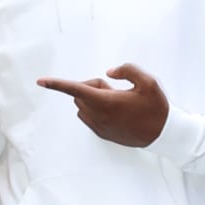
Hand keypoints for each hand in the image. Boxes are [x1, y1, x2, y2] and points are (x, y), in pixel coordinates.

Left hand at [37, 62, 169, 146]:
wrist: (163, 135)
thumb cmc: (156, 107)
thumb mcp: (148, 81)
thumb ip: (127, 70)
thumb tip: (108, 72)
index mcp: (107, 102)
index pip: (76, 89)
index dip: (57, 84)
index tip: (40, 81)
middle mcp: (99, 116)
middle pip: (81, 94)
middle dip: (92, 86)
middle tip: (114, 88)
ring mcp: (100, 127)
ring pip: (83, 106)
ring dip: (93, 98)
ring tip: (118, 101)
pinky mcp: (102, 134)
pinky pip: (88, 117)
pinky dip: (96, 109)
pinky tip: (116, 111)